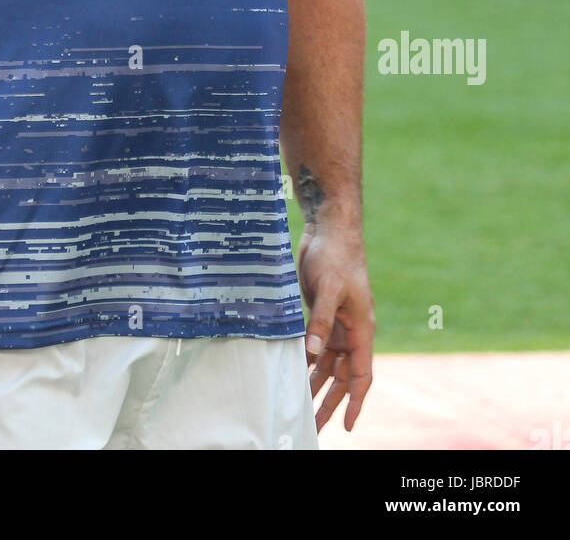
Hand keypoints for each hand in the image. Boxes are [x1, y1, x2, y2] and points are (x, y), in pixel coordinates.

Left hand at [296, 225, 374, 432]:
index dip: (355, 402)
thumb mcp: (329, 288)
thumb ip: (320, 320)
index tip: (349, 426)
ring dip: (316, 386)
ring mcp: (335, 323)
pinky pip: (316, 347)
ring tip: (301, 409)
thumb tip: (312, 352)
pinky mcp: (321, 314)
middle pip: (343, 377)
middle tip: (313, 426)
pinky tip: (294, 376)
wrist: (329, 229)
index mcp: (362, 329)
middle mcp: (351, 331)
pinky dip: (306, 362)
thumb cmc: (336, 255)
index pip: (361, 375)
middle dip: (330, 403)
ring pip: (328, 365)